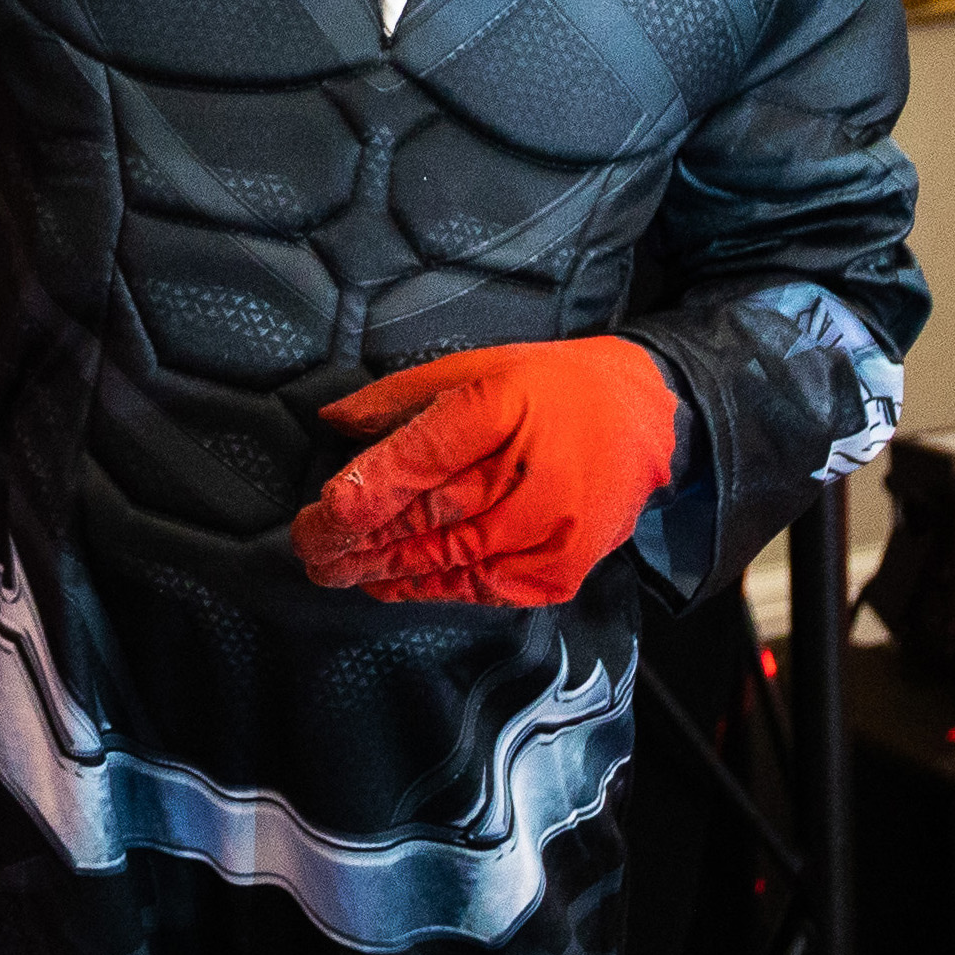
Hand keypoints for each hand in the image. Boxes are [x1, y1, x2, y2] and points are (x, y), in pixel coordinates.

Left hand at [292, 337, 680, 609]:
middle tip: (309, 549)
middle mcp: (530, 473)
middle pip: (429, 515)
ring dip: (385, 569)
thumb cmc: (548, 387)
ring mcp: (553, 527)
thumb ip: (400, 398)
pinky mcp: (565, 566)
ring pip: (452, 558)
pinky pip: (486, 587)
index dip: (365, 491)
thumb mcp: (476, 366)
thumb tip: (332, 422)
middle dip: (359, 538)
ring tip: (335, 571)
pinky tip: (389, 585)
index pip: (421, 457)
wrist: (645, 418)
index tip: (321, 512)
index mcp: (502, 406)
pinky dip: (432, 589)